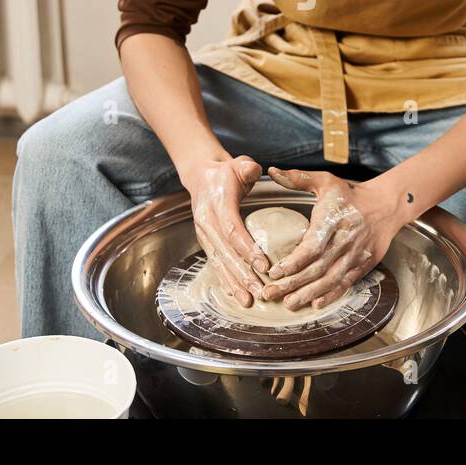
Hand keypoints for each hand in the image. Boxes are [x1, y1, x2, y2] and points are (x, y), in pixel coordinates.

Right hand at [185, 156, 268, 307]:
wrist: (201, 177)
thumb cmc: (226, 172)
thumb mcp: (237, 164)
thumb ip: (247, 167)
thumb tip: (255, 170)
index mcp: (217, 203)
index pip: (232, 229)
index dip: (247, 248)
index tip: (264, 265)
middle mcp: (206, 221)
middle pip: (226, 252)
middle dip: (243, 274)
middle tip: (261, 291)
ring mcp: (204, 234)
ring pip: (219, 262)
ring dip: (234, 283)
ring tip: (249, 300)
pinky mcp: (206, 242)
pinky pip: (215, 263)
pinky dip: (225, 280)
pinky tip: (236, 295)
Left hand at [263, 166, 404, 310]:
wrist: (385, 206)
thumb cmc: (349, 194)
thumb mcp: (325, 181)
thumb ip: (297, 178)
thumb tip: (272, 171)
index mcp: (333, 220)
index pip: (312, 247)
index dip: (293, 262)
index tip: (274, 271)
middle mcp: (345, 241)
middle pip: (317, 268)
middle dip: (293, 284)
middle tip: (270, 293)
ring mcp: (355, 255)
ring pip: (331, 280)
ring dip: (309, 294)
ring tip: (288, 304)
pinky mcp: (363, 265)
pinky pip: (346, 283)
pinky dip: (331, 295)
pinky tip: (315, 304)